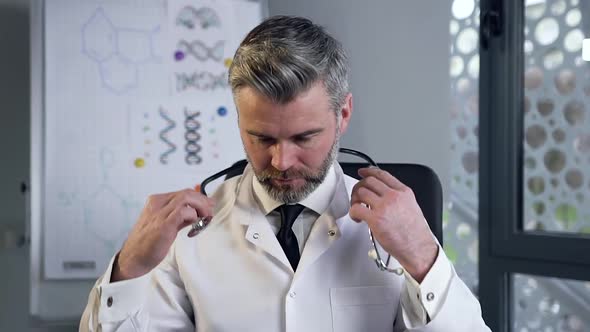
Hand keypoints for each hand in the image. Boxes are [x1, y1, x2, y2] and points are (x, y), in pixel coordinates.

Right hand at [111, 189, 214, 281]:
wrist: (132, 260)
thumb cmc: (147, 244)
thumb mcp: (164, 224)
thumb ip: (179, 217)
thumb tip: (197, 212)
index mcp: (156, 202)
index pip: (184, 193)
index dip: (200, 199)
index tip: (209, 207)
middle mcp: (157, 204)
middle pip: (188, 193)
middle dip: (203, 202)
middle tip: (210, 213)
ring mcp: (159, 213)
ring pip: (187, 198)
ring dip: (201, 208)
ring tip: (204, 220)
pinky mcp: (163, 224)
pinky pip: (184, 212)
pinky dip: (194, 218)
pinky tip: (193, 230)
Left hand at [349, 167, 437, 281]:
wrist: (418, 248)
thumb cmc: (415, 233)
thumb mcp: (411, 206)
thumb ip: (398, 197)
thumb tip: (381, 195)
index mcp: (404, 192)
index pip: (382, 174)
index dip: (369, 171)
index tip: (363, 172)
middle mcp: (394, 196)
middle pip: (368, 181)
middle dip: (359, 187)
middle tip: (357, 196)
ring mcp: (384, 206)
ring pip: (361, 192)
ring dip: (355, 200)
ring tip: (358, 209)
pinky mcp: (375, 219)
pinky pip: (356, 208)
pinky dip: (353, 212)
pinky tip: (357, 218)